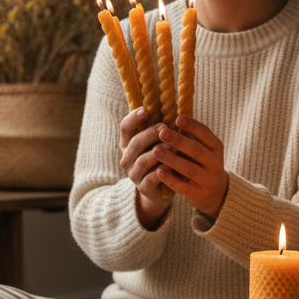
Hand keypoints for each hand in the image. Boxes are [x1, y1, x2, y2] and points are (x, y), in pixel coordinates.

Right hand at [118, 107, 171, 227]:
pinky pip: (150, 179)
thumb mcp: (158, 143)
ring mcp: (133, 174)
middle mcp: (127, 158)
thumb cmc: (160, 160)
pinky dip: (161, 172)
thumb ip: (160, 129)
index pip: (125, 127)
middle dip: (150, 134)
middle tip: (165, 127)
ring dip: (158, 153)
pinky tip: (171, 166)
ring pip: (142, 161)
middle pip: (134, 143)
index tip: (145, 110)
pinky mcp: (143, 188)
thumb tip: (172, 107)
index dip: (133, 118)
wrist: (159, 190)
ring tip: (173, 147)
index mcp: (128, 143)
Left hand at [154, 115, 227, 219]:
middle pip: (196, 150)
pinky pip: (183, 186)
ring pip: (189, 169)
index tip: (177, 118)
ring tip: (156, 150)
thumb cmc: (203, 163)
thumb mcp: (204, 149)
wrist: (215, 193)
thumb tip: (173, 115)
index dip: (192, 126)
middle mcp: (215, 163)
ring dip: (171, 159)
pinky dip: (171, 179)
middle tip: (162, 132)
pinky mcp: (198, 194)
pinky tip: (159, 171)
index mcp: (216, 148)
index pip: (205, 134)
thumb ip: (191, 136)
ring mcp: (207, 180)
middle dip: (178, 141)